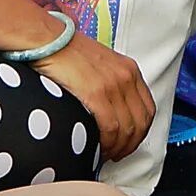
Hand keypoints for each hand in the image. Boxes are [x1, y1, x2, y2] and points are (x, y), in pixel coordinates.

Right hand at [35, 29, 154, 160]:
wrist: (47, 40)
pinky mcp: (96, 93)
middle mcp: (126, 76)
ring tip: (104, 154)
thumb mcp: (99, 65)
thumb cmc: (66, 53)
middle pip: (140, 122)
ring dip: (117, 148)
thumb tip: (109, 112)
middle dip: (130, 145)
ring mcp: (113, 85)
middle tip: (116, 155)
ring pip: (126, 128)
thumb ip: (109, 85)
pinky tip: (96, 148)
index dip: (140, 132)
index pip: (147, 109)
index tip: (129, 143)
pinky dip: (105, 143)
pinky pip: (110, 127)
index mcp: (129, 70)